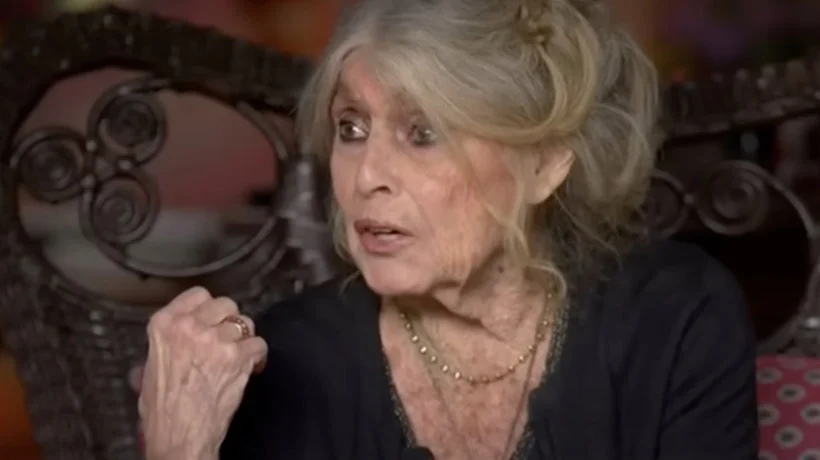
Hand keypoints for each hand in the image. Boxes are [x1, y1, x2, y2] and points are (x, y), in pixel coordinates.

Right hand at [138, 287, 267, 459]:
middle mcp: (190, 327)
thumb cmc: (162, 411)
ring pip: (245, 322)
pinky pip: (259, 344)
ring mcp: (216, 340)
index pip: (197, 294)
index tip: (211, 316)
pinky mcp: (239, 357)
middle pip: (225, 304)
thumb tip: (170, 342)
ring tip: (237, 355)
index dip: (208, 307)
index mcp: (164, 325)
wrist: (179, 437)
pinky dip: (258, 356)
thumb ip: (164, 346)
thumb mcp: (149, 369)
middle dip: (228, 321)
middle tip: (226, 339)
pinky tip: (251, 367)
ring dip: (244, 338)